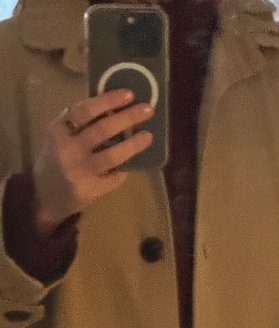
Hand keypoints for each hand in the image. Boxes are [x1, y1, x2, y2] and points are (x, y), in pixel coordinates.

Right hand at [32, 89, 154, 235]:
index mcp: (58, 130)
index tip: (129, 94)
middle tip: (147, 110)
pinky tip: (132, 163)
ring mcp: (80, 172)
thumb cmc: (56, 159)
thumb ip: (80, 123)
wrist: (45, 196)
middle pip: (102, 130)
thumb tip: (114, 106)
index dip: (108, 100)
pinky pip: (114, 177)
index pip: (85, 110)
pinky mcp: (91, 190)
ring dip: (133, 145)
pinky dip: (124, 169)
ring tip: (148, 136)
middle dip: (127, 118)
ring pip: (111, 156)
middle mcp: (68, 150)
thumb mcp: (60, 136)